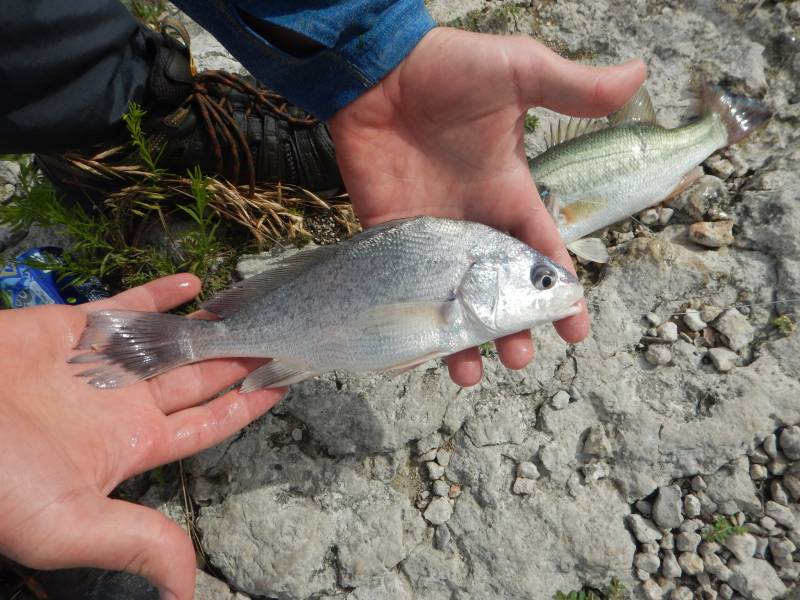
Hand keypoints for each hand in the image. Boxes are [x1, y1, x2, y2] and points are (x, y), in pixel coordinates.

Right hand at [0, 274, 282, 599]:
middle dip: (238, 360)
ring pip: (169, 340)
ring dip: (208, 327)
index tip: (286, 382)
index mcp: (133, 444)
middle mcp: (123, 403)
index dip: (247, 404)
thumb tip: (184, 588)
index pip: (208, 423)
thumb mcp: (68, 525)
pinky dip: (159, 295)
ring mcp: (99, 363)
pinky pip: (124, 307)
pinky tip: (195, 284)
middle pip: (199, 377)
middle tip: (279, 335)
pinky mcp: (71, 327)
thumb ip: (134, 542)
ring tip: (248, 309)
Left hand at [329, 27, 645, 385]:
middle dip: (512, 327)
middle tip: (518, 358)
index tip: (576, 330)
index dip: (561, 293)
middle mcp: (474, 222)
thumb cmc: (448, 69)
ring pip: (454, 298)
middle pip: (500, 289)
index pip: (544, 253)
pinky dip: (412, 318)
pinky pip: (404, 286)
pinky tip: (420, 351)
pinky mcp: (390, 236)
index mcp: (509, 194)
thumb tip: (639, 75)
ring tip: (470, 372)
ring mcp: (431, 234)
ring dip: (464, 337)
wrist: (376, 70)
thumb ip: (571, 87)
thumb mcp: (518, 73)